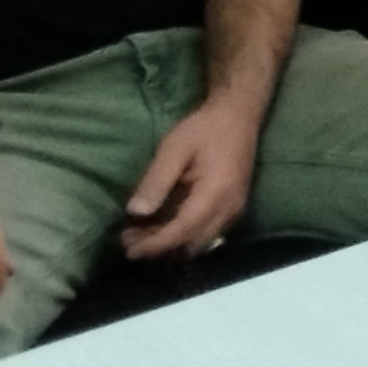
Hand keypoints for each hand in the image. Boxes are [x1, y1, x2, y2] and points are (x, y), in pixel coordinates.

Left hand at [120, 101, 262, 260]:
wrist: (239, 115)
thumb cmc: (205, 128)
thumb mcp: (174, 148)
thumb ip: (156, 181)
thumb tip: (135, 212)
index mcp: (216, 194)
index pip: (183, 231)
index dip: (155, 245)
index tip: (129, 250)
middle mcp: (229, 209)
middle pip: (192, 244)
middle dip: (160, 249)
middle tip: (128, 240)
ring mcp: (234, 211)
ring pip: (201, 243)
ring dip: (172, 245)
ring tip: (141, 234)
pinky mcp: (233, 209)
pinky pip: (208, 234)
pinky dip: (184, 237)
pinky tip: (163, 226)